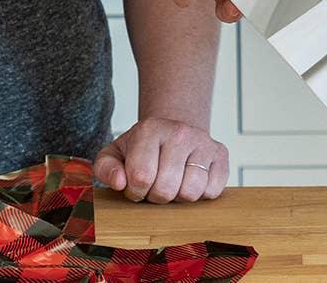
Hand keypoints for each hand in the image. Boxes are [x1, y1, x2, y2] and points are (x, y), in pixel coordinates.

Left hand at [93, 117, 228, 201]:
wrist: (173, 131)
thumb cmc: (142, 149)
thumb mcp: (116, 153)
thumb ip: (106, 167)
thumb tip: (119, 182)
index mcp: (150, 129)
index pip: (141, 177)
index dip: (135, 191)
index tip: (136, 184)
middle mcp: (179, 131)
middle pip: (166, 189)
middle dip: (156, 197)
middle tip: (155, 186)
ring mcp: (203, 141)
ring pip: (191, 192)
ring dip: (179, 198)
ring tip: (173, 184)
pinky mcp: (221, 154)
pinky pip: (212, 191)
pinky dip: (201, 195)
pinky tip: (190, 181)